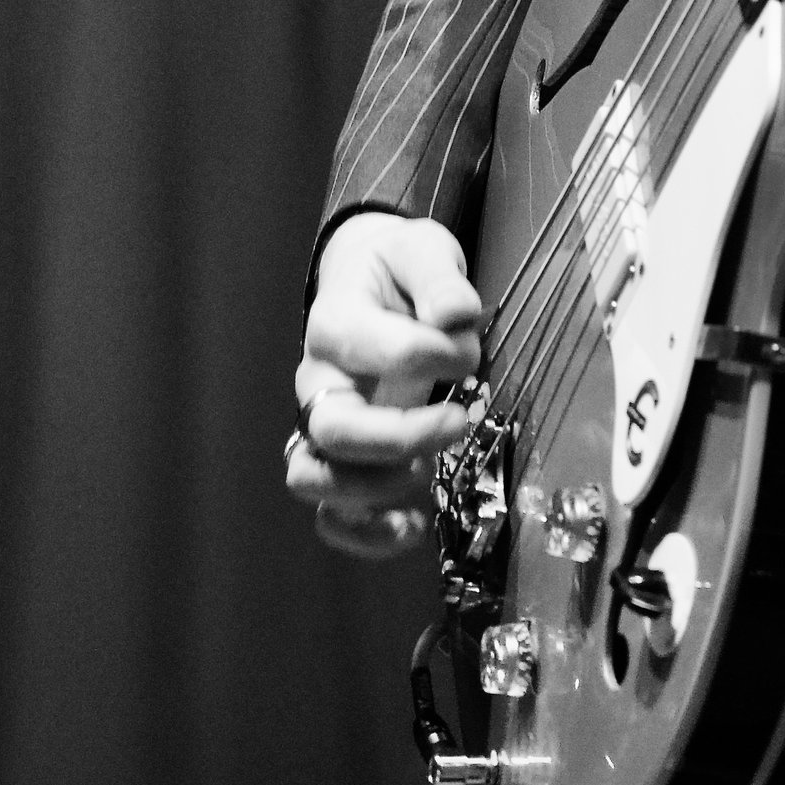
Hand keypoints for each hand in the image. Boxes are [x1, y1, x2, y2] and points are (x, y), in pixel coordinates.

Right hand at [287, 212, 483, 559]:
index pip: (374, 348)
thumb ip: (439, 281)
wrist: (370, 283)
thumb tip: (455, 318)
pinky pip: (330, 515)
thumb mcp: (422, 252)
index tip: (470, 348)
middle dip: (401, 435)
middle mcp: (319, 382)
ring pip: (314, 478)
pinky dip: (365, 532)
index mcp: (336, 324)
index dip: (431, 353)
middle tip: (458, 420)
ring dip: (372, 489)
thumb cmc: (398, 271)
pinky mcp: (342, 462)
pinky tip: (414, 524)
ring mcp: (323, 427)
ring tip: (427, 473)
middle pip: (333, 429)